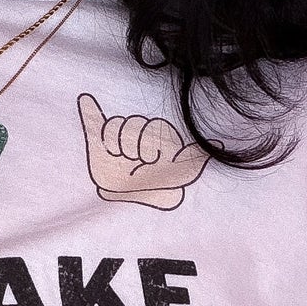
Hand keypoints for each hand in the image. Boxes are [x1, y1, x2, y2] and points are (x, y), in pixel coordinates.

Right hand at [77, 93, 207, 208]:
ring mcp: (119, 139)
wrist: (130, 206)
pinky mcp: (99, 145)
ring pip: (114, 123)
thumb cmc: (158, 190)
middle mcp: (138, 135)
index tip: (149, 160)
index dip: (149, 141)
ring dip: (114, 140)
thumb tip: (220, 144)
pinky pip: (94, 121)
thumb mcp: (179, 177)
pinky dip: (88, 109)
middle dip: (132, 142)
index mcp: (158, 139)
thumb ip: (194, 162)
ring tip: (117, 157)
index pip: (153, 126)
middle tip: (133, 161)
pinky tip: (86, 99)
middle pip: (132, 122)